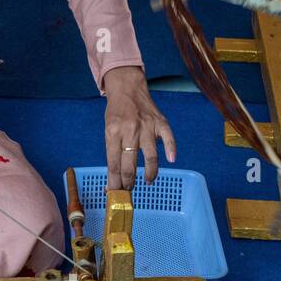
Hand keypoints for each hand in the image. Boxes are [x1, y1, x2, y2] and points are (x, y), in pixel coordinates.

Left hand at [102, 65, 175, 190]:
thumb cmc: (116, 113)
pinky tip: (171, 160)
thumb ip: (113, 151)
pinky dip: (171, 150)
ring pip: (150, 156)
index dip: (114, 181)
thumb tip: (115, 176)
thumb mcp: (108, 130)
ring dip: (149, 173)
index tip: (114, 193)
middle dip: (128, 182)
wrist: (128, 88)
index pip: (113, 164)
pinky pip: (168, 138)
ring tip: (147, 181)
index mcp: (113, 133)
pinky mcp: (161, 122)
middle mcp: (130, 131)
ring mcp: (147, 126)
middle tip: (128, 190)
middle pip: (130, 164)